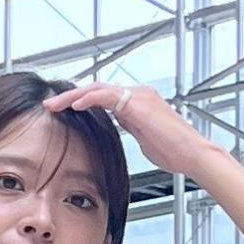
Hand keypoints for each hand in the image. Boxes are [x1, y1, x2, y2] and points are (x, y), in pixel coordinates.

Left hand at [43, 82, 213, 176]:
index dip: (82, 102)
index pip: (103, 97)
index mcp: (138, 102)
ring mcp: (138, 96)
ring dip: (73, 96)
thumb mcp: (145, 139)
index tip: (63, 111)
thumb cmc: (174, 152)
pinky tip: (74, 105)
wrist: (192, 154)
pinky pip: (107, 96)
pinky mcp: (138, 103)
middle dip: (71, 97)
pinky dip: (89, 99)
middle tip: (50, 105)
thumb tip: (118, 126)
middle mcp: (137, 94)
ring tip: (55, 105)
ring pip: (98, 89)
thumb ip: (131, 128)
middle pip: (97, 89)